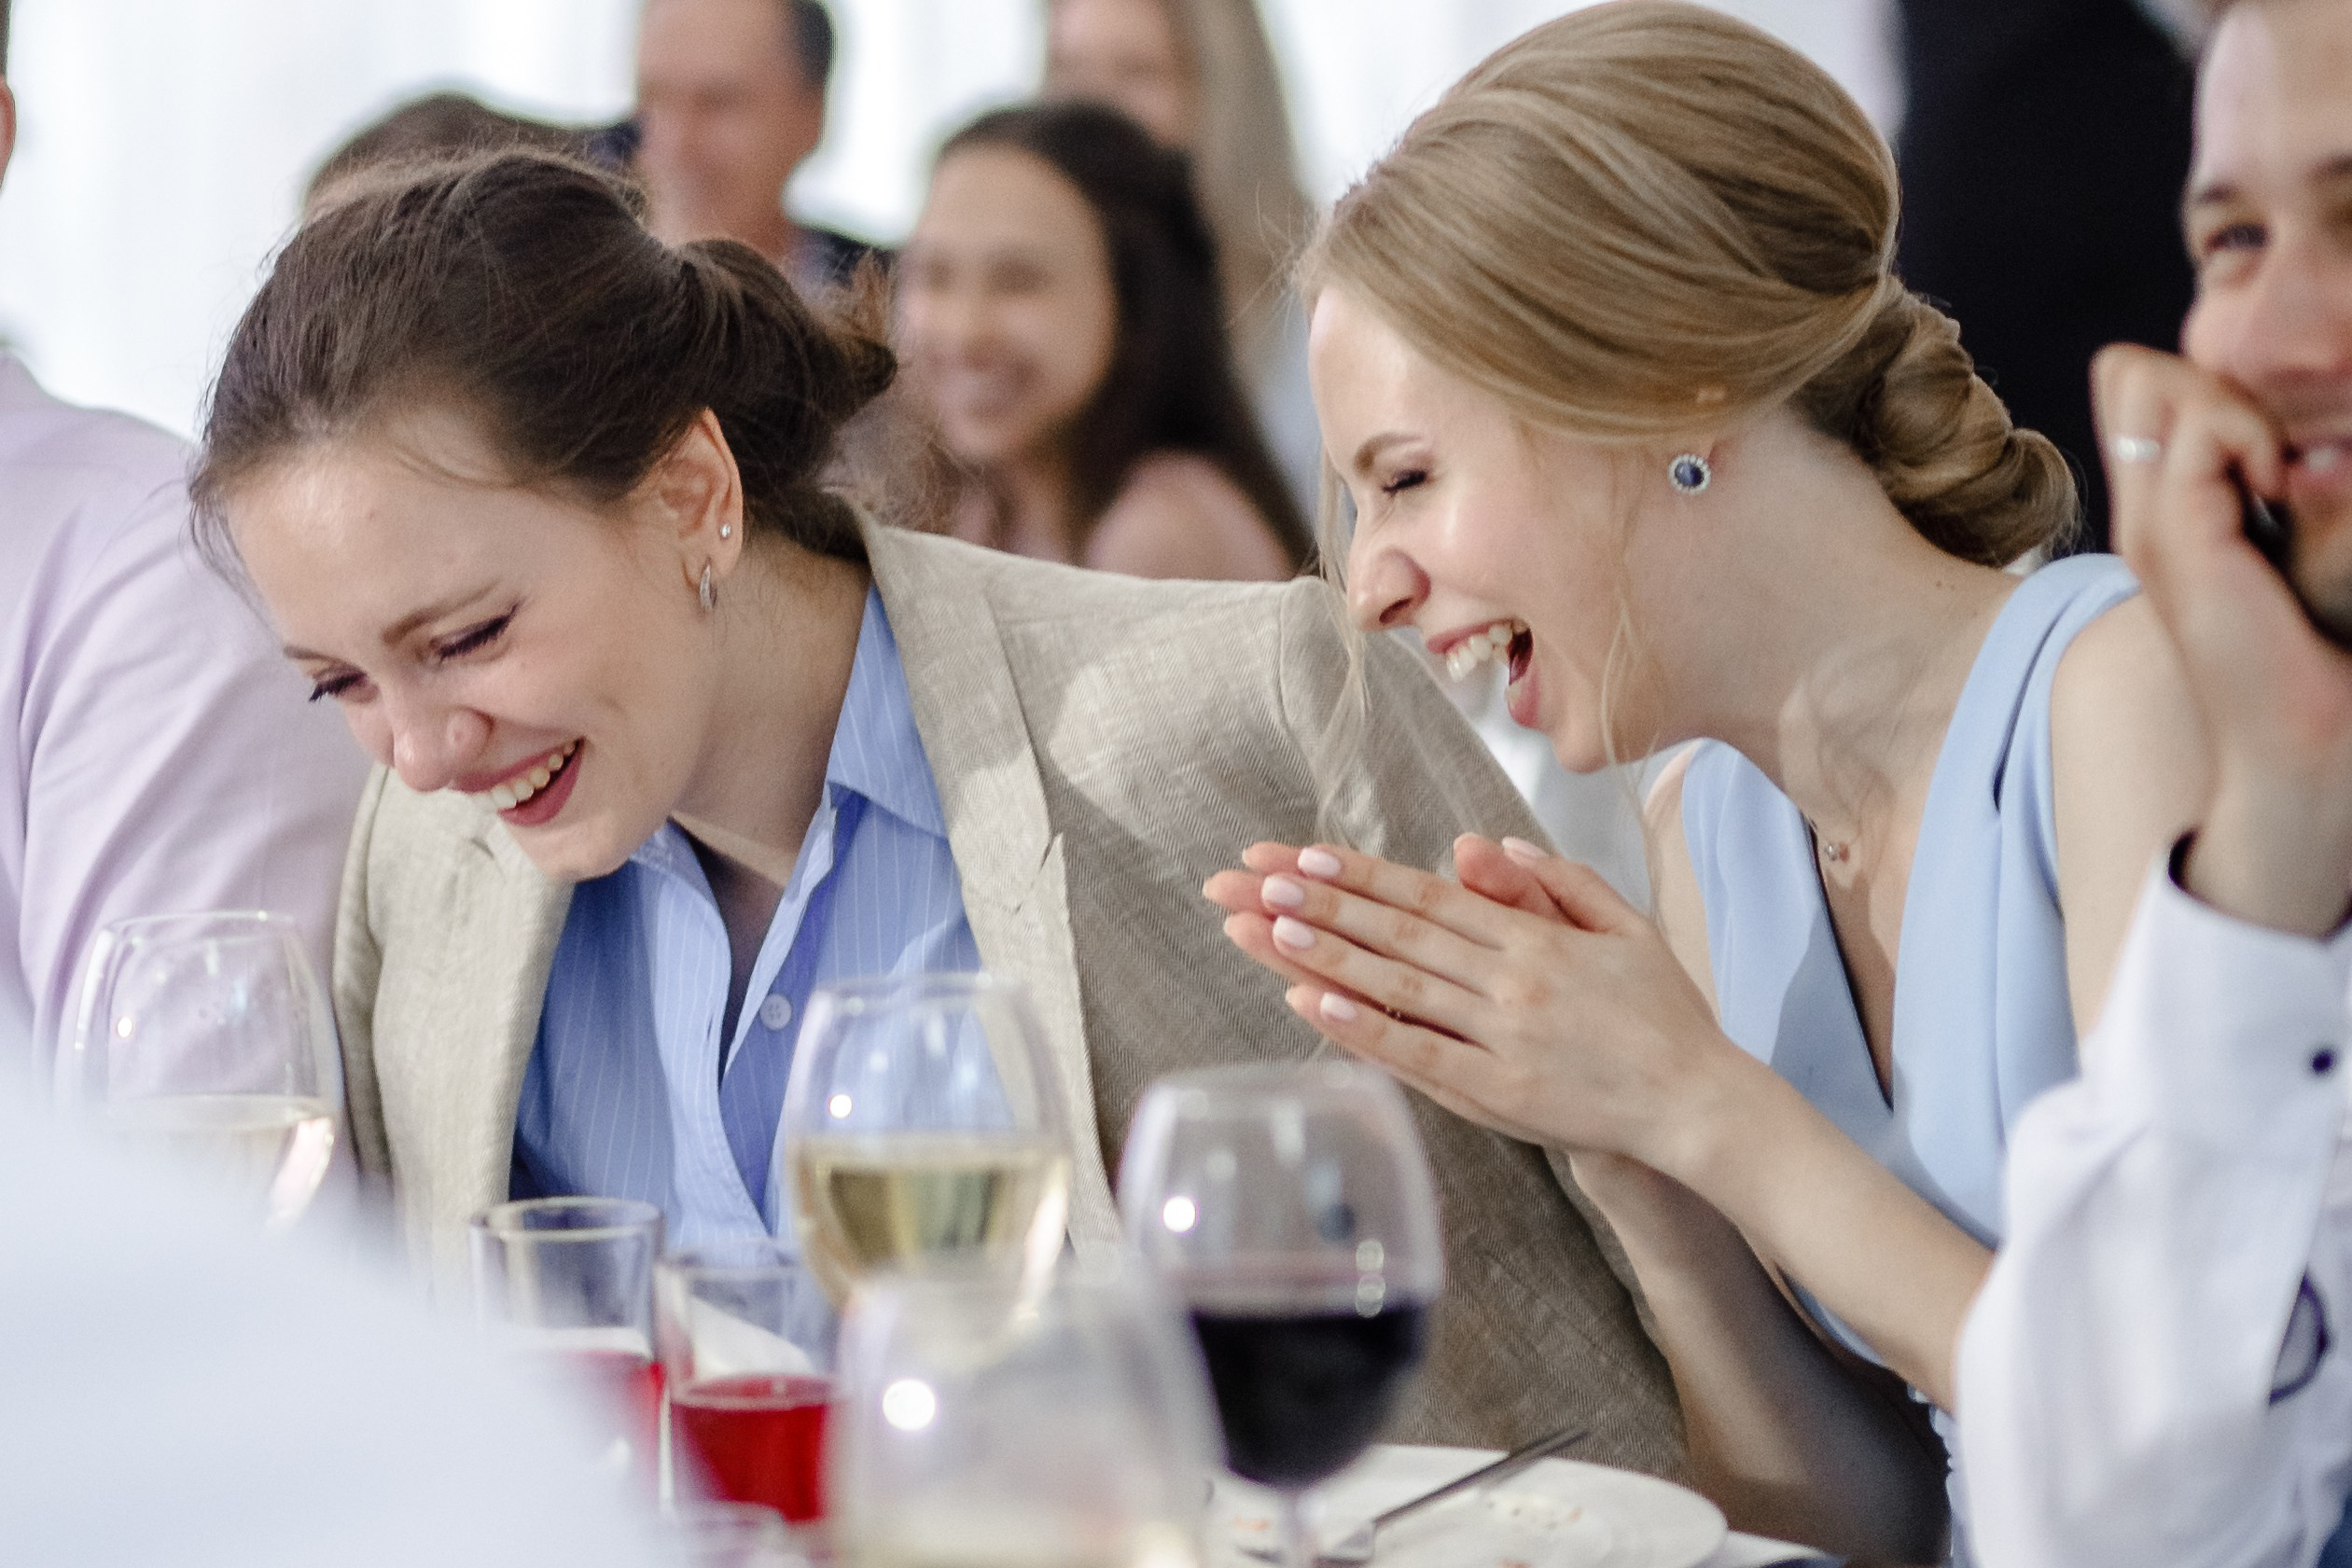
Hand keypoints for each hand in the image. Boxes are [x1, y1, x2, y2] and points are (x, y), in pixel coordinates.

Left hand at [1204, 834, 1759, 1175]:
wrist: (1697, 1103)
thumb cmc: (1662, 1015)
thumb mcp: (1625, 928)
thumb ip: (1558, 882)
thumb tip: (1487, 845)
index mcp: (1537, 940)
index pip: (1431, 897)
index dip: (1365, 876)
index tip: (1307, 855)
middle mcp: (1511, 982)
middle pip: (1400, 934)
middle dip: (1322, 904)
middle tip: (1257, 880)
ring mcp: (1500, 1039)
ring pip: (1398, 989)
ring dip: (1328, 956)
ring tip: (1265, 927)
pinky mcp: (1496, 1094)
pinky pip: (1416, 1056)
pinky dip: (1362, 1030)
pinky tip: (1312, 1004)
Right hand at [2095, 345, 2351, 932]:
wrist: (2308, 744)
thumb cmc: (2321, 657)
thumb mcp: (2305, 546)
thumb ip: (2289, 482)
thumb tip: (2302, 441)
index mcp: (2165, 518)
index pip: (2136, 387)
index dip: (2203, 385)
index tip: (2268, 453)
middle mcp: (2142, 517)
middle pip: (2132, 374)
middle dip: (2213, 382)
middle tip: (2272, 455)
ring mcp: (2150, 528)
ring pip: (2158, 384)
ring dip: (2235, 405)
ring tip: (2279, 474)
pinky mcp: (2178, 540)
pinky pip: (2201, 430)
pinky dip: (2250, 434)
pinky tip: (2283, 485)